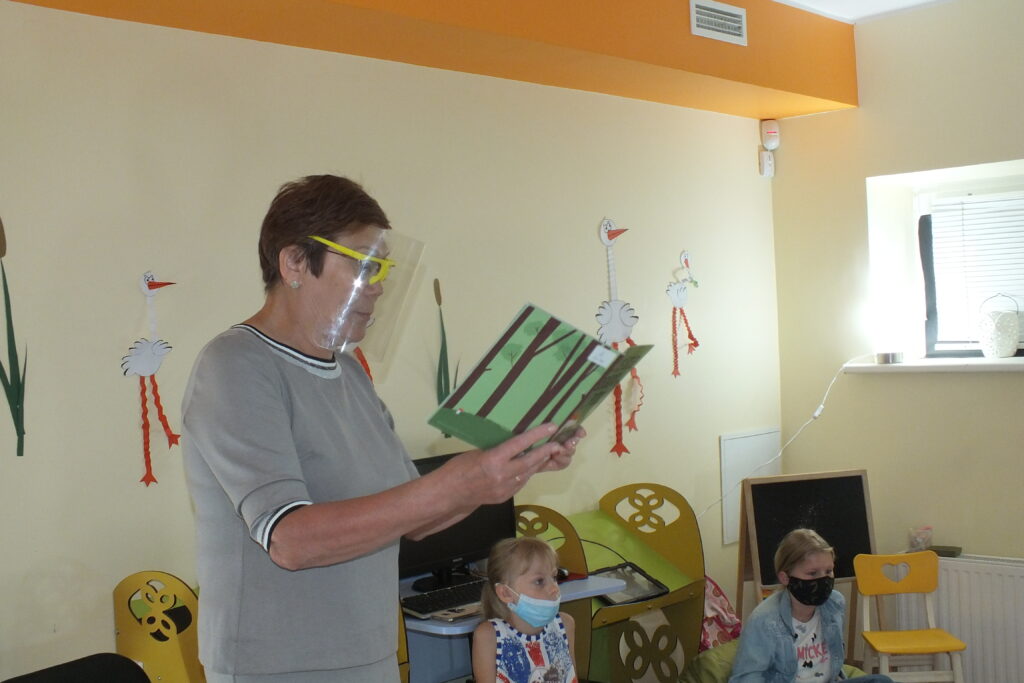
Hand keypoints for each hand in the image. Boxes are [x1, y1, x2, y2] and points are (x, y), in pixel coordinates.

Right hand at [443, 424, 583, 503]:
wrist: (449, 494)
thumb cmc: (458, 468)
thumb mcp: (478, 453)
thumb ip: (498, 451)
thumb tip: (514, 446)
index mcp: (493, 460)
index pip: (520, 444)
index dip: (537, 434)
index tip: (551, 427)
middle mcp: (502, 475)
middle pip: (530, 461)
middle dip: (545, 451)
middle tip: (557, 443)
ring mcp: (505, 488)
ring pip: (528, 473)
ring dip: (538, 463)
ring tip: (548, 453)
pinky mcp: (505, 497)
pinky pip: (520, 483)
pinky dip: (526, 473)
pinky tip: (530, 467)